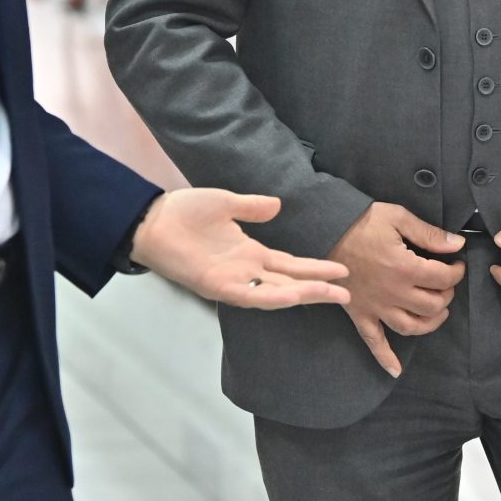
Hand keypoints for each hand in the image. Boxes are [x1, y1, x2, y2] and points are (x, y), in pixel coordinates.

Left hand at [129, 188, 351, 309]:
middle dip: (319, 288)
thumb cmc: (184, 213)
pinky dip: (272, 297)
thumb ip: (252, 207)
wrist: (152, 220)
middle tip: (349, 294)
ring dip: (304, 294)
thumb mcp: (226, 203)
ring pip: (276, 292)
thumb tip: (278, 205)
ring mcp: (233, 280)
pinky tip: (292, 296)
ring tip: (331, 296)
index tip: (342, 271)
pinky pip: (250, 295)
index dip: (316, 268)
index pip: (290, 265)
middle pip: (290, 282)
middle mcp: (245, 270)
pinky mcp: (217, 285)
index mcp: (249, 252)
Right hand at [329, 202, 465, 376]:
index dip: (456, 272)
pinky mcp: (360, 313)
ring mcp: (375, 307)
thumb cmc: (362, 222)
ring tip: (437, 311)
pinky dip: (385, 358)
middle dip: (446, 294)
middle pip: (432, 305)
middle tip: (445, 283)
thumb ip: (429, 234)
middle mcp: (392, 292)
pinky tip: (396, 370)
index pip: (442, 279)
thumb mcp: (398, 217)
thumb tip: (458, 245)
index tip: (457, 264)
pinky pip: (374, 341)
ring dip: (430, 322)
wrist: (325, 230)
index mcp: (404, 268)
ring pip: (411, 327)